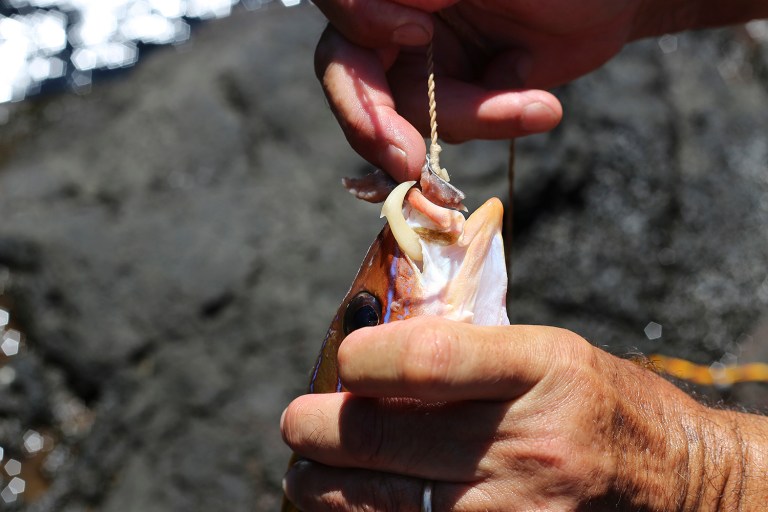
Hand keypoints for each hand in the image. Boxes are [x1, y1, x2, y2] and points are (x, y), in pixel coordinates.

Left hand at [281, 317, 767, 510]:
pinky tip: (350, 506)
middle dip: (317, 429)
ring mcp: (518, 509)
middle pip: (384, 437)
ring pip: (383, 502)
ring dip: (325, 486)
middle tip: (297, 423)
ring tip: (306, 471)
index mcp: (540, 368)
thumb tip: (370, 350)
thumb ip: (467, 349)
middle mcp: (528, 441)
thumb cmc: (594, 401)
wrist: (670, 481)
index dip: (363, 359)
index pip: (426, 359)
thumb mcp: (546, 351)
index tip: (342, 361)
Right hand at [313, 0, 767, 181]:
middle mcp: (396, 18)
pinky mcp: (453, 98)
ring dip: (472, 118)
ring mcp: (422, 62)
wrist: (618, 3)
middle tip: (407, 164)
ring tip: (537, 105)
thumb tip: (398, 21)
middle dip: (376, 122)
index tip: (419, 36)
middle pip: (350, 74)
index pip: (340, 4)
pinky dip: (492, 125)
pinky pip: (450, 130)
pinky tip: (538, 106)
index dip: (361, 25)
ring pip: (408, 113)